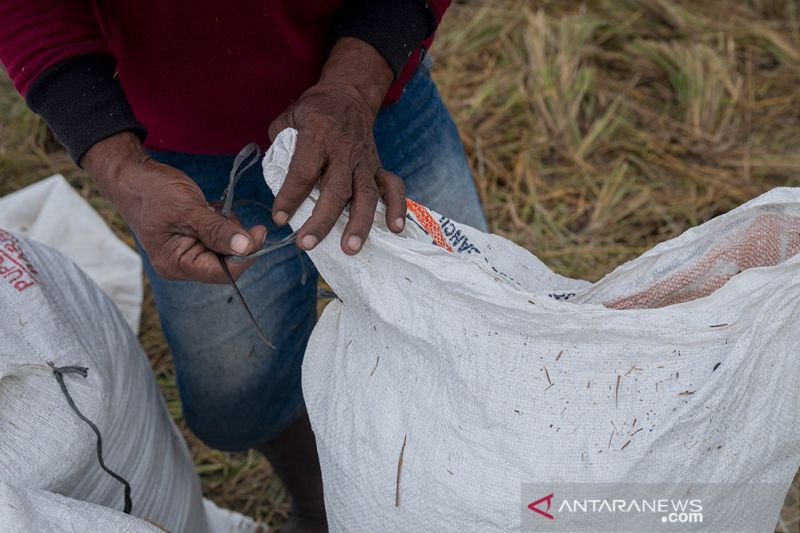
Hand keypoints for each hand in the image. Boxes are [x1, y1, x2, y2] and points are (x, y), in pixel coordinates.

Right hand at [82, 132, 265, 282]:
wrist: (134, 176)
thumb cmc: (153, 192)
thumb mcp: (187, 209)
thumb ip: (217, 230)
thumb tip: (245, 247)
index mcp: (176, 264)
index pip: (222, 273)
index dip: (245, 256)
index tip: (259, 232)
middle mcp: (183, 264)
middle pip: (227, 261)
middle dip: (233, 236)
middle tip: (222, 212)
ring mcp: (189, 252)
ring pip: (227, 247)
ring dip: (227, 225)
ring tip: (209, 207)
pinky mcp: (196, 239)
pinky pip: (221, 236)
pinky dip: (221, 221)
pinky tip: (208, 208)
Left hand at [268, 37, 406, 254]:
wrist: (348, 94)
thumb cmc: (315, 110)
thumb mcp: (290, 117)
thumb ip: (279, 143)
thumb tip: (273, 174)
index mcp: (318, 135)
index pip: (303, 171)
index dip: (290, 196)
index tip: (279, 218)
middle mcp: (344, 150)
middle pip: (336, 190)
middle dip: (322, 220)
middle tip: (306, 244)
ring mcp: (365, 160)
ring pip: (365, 195)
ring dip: (359, 223)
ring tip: (349, 249)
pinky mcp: (379, 167)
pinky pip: (392, 188)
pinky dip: (397, 208)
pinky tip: (395, 230)